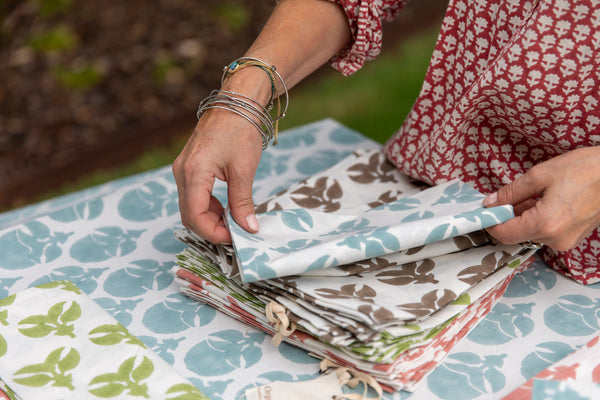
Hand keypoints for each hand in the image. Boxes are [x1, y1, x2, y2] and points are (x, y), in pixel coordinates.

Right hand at [172, 109, 262, 243]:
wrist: (236, 102)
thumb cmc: (241, 130)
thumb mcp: (244, 170)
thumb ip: (242, 202)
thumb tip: (248, 228)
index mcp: (194, 172)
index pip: (195, 216)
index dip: (213, 233)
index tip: (233, 238)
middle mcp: (182, 171)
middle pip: (188, 215)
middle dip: (210, 228)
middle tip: (234, 233)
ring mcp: (182, 168)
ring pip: (189, 206)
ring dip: (209, 218)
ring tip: (232, 220)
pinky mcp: (188, 166)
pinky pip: (192, 195)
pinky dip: (206, 206)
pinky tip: (224, 207)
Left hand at [483, 146, 599, 250]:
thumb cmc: (584, 170)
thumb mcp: (539, 175)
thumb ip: (511, 192)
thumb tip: (491, 202)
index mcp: (544, 224)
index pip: (504, 234)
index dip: (490, 223)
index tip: (484, 212)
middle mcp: (555, 239)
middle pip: (517, 234)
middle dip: (508, 217)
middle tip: (507, 197)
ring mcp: (566, 241)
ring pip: (531, 232)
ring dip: (524, 217)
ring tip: (533, 194)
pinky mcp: (573, 237)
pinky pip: (546, 231)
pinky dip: (539, 219)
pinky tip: (546, 200)